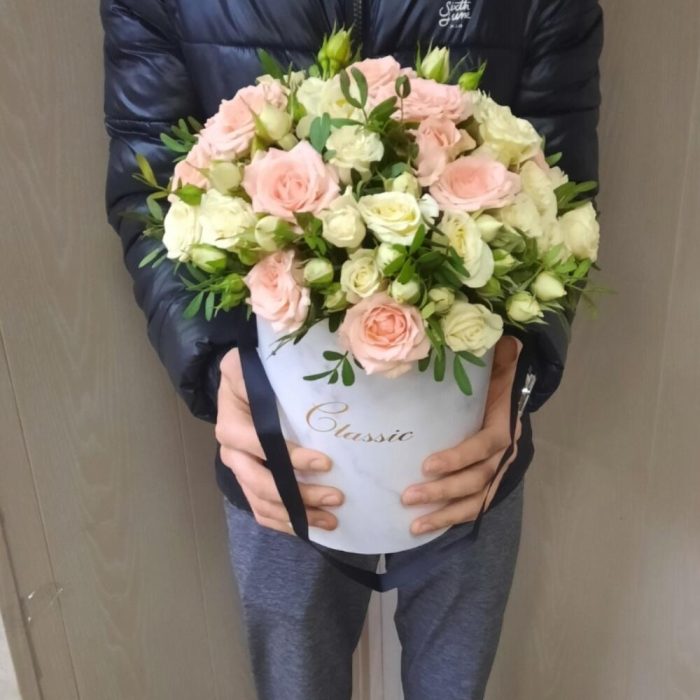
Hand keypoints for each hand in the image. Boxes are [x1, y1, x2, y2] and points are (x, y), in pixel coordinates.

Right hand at [216, 348, 343, 534]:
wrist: (237, 385)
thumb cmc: (250, 374)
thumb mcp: (248, 365)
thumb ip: (260, 373)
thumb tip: (296, 378)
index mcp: (232, 426)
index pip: (262, 445)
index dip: (292, 458)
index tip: (325, 463)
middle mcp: (232, 453)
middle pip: (262, 484)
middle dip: (300, 496)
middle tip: (336, 497)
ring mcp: (239, 471)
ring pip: (263, 504)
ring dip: (297, 516)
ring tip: (331, 521)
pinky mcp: (247, 482)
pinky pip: (262, 511)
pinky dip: (286, 522)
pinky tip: (311, 527)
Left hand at [401, 336, 522, 534]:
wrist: (516, 392)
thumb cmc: (498, 377)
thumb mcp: (499, 362)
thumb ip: (500, 355)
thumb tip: (503, 340)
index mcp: (504, 425)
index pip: (484, 447)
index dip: (459, 458)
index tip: (428, 465)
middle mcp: (505, 454)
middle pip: (477, 480)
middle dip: (443, 492)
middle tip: (408, 497)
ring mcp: (498, 472)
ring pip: (475, 500)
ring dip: (445, 514)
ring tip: (414, 525)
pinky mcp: (489, 482)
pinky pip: (474, 506)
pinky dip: (452, 519)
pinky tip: (426, 527)